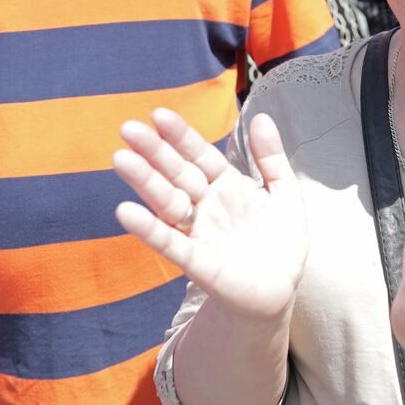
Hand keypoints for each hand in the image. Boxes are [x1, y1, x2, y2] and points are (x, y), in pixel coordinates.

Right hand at [113, 108, 307, 322]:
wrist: (281, 290)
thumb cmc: (280, 241)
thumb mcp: (283, 192)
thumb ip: (271, 156)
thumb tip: (260, 116)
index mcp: (226, 185)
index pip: (200, 156)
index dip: (181, 137)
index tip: (160, 115)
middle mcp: (206, 205)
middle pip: (177, 174)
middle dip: (155, 152)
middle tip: (128, 129)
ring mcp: (198, 232)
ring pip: (168, 203)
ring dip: (145, 183)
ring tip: (121, 159)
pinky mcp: (196, 262)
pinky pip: (170, 243)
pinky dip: (149, 229)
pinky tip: (127, 212)